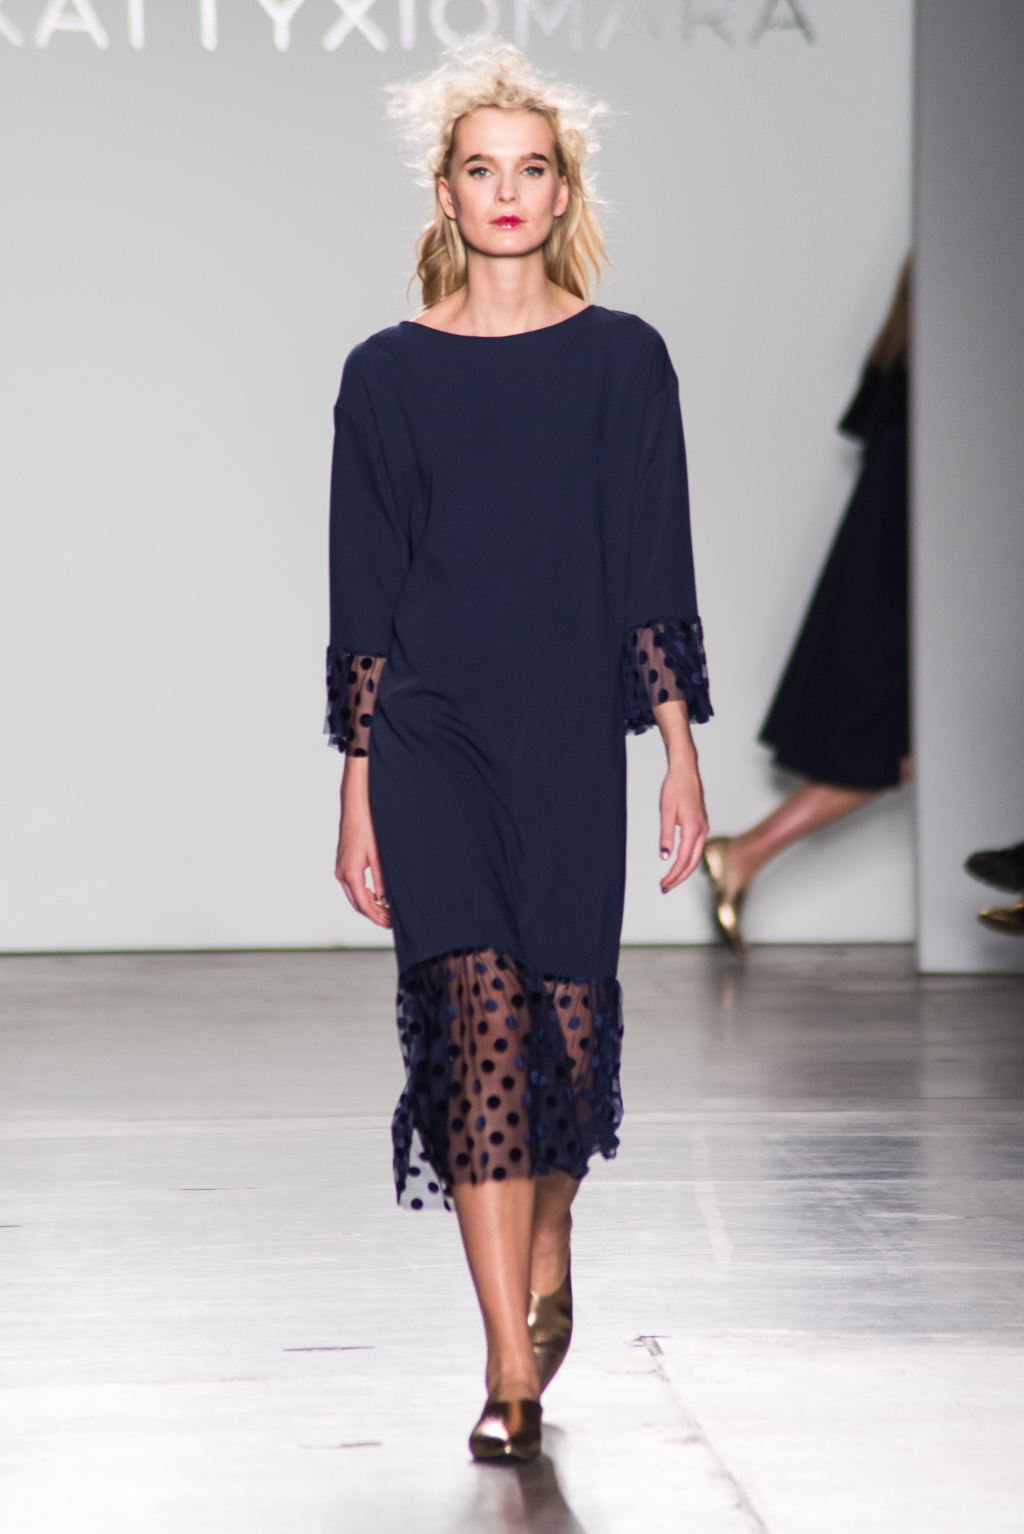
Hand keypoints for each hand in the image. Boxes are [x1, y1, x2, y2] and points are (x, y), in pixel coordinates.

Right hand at [335, 759, 391, 927]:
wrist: (355, 807)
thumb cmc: (368, 826)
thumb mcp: (379, 855)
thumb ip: (382, 879)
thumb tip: (386, 898)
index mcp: (351, 873)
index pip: (364, 904)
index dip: (377, 917)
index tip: (389, 925)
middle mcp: (342, 873)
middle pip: (357, 903)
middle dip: (373, 915)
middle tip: (390, 922)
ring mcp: (341, 869)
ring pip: (354, 896)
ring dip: (369, 905)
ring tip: (387, 912)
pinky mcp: (344, 863)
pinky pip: (353, 886)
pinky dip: (365, 895)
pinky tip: (378, 897)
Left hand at [658, 764, 708, 891]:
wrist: (686, 771)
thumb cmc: (675, 788)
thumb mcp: (666, 811)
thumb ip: (665, 835)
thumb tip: (664, 856)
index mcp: (693, 828)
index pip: (683, 860)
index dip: (673, 875)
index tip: (663, 884)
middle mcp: (702, 830)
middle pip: (692, 862)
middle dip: (678, 878)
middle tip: (664, 888)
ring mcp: (704, 828)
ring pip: (696, 856)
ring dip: (683, 871)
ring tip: (670, 880)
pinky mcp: (702, 825)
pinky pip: (697, 848)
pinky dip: (688, 860)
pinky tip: (679, 864)